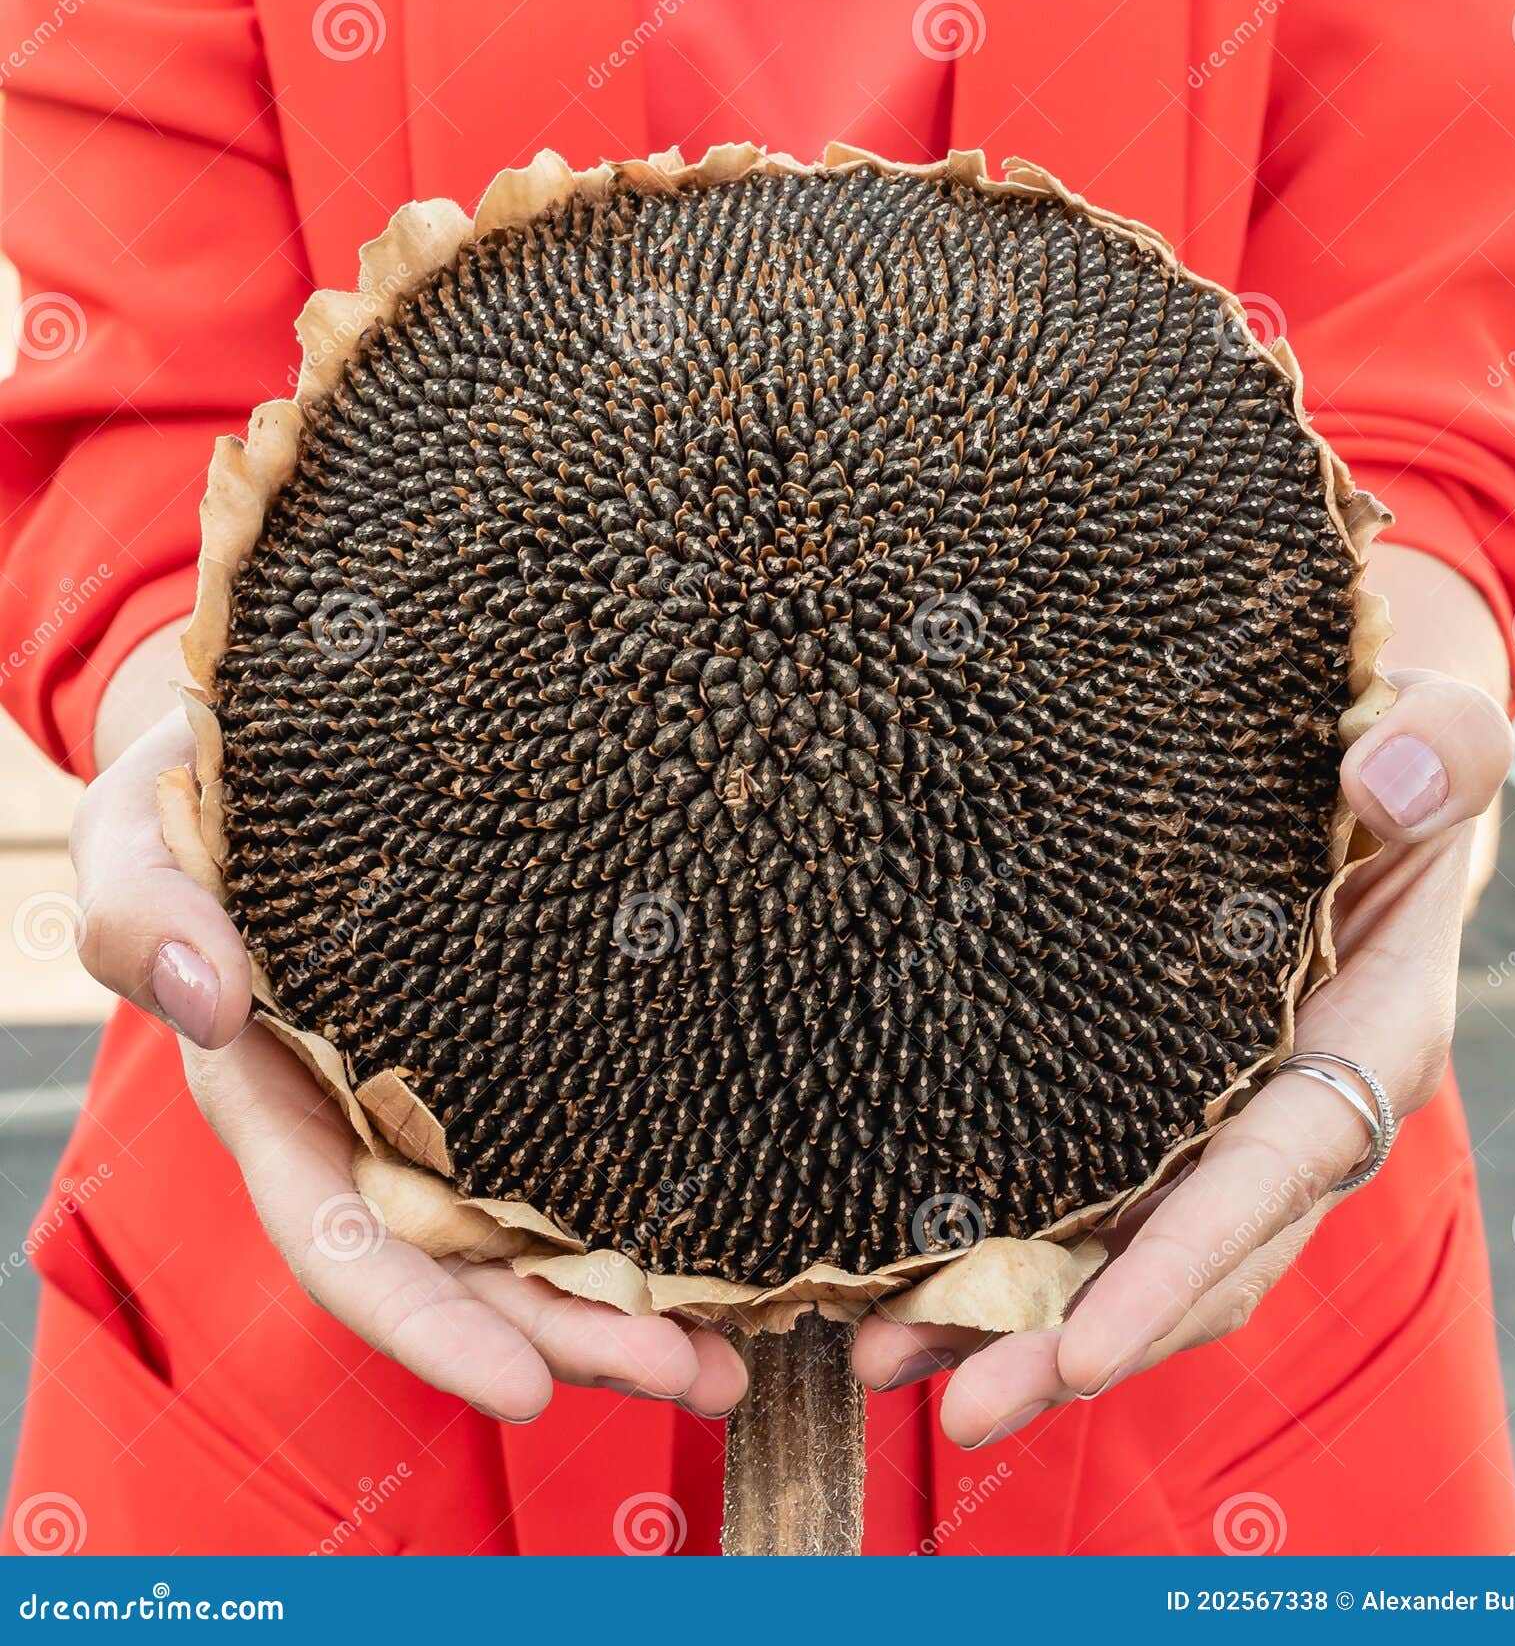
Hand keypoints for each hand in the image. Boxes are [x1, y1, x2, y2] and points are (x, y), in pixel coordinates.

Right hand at [71, 709, 746, 1422]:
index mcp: (279, 1106)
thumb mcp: (138, 837)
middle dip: (572, 1338)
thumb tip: (209, 996)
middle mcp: (372, 1129)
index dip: (429, 1325)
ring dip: (636, 1305)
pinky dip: (658, 1207)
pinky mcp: (527, 1053)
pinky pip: (588, 1147)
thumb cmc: (201, 796)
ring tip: (739, 1357)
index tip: (524, 1389)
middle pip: (473, 1272)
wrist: (292, 760)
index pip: (348, 1245)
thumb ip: (143, 915)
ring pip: (543, 1233)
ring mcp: (455, 1102)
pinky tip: (741, 1243)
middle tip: (694, 1380)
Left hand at [853, 666, 1513, 1447]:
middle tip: (954, 1404)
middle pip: (1190, 1258)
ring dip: (1014, 1319)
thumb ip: (1433, 746)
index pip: (1272, 1174)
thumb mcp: (1431, 726)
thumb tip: (1385, 774)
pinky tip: (905, 1280)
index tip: (1084, 1354)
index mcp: (1363, 1037)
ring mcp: (1217, 1116)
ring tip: (884, 1363)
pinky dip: (1004, 1248)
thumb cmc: (1391, 751)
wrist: (1349, 765)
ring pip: (1124, 1249)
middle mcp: (1289, 1106)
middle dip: (1076, 1341)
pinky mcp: (1153, 1102)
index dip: (1180, 1268)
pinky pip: (1087, 1195)